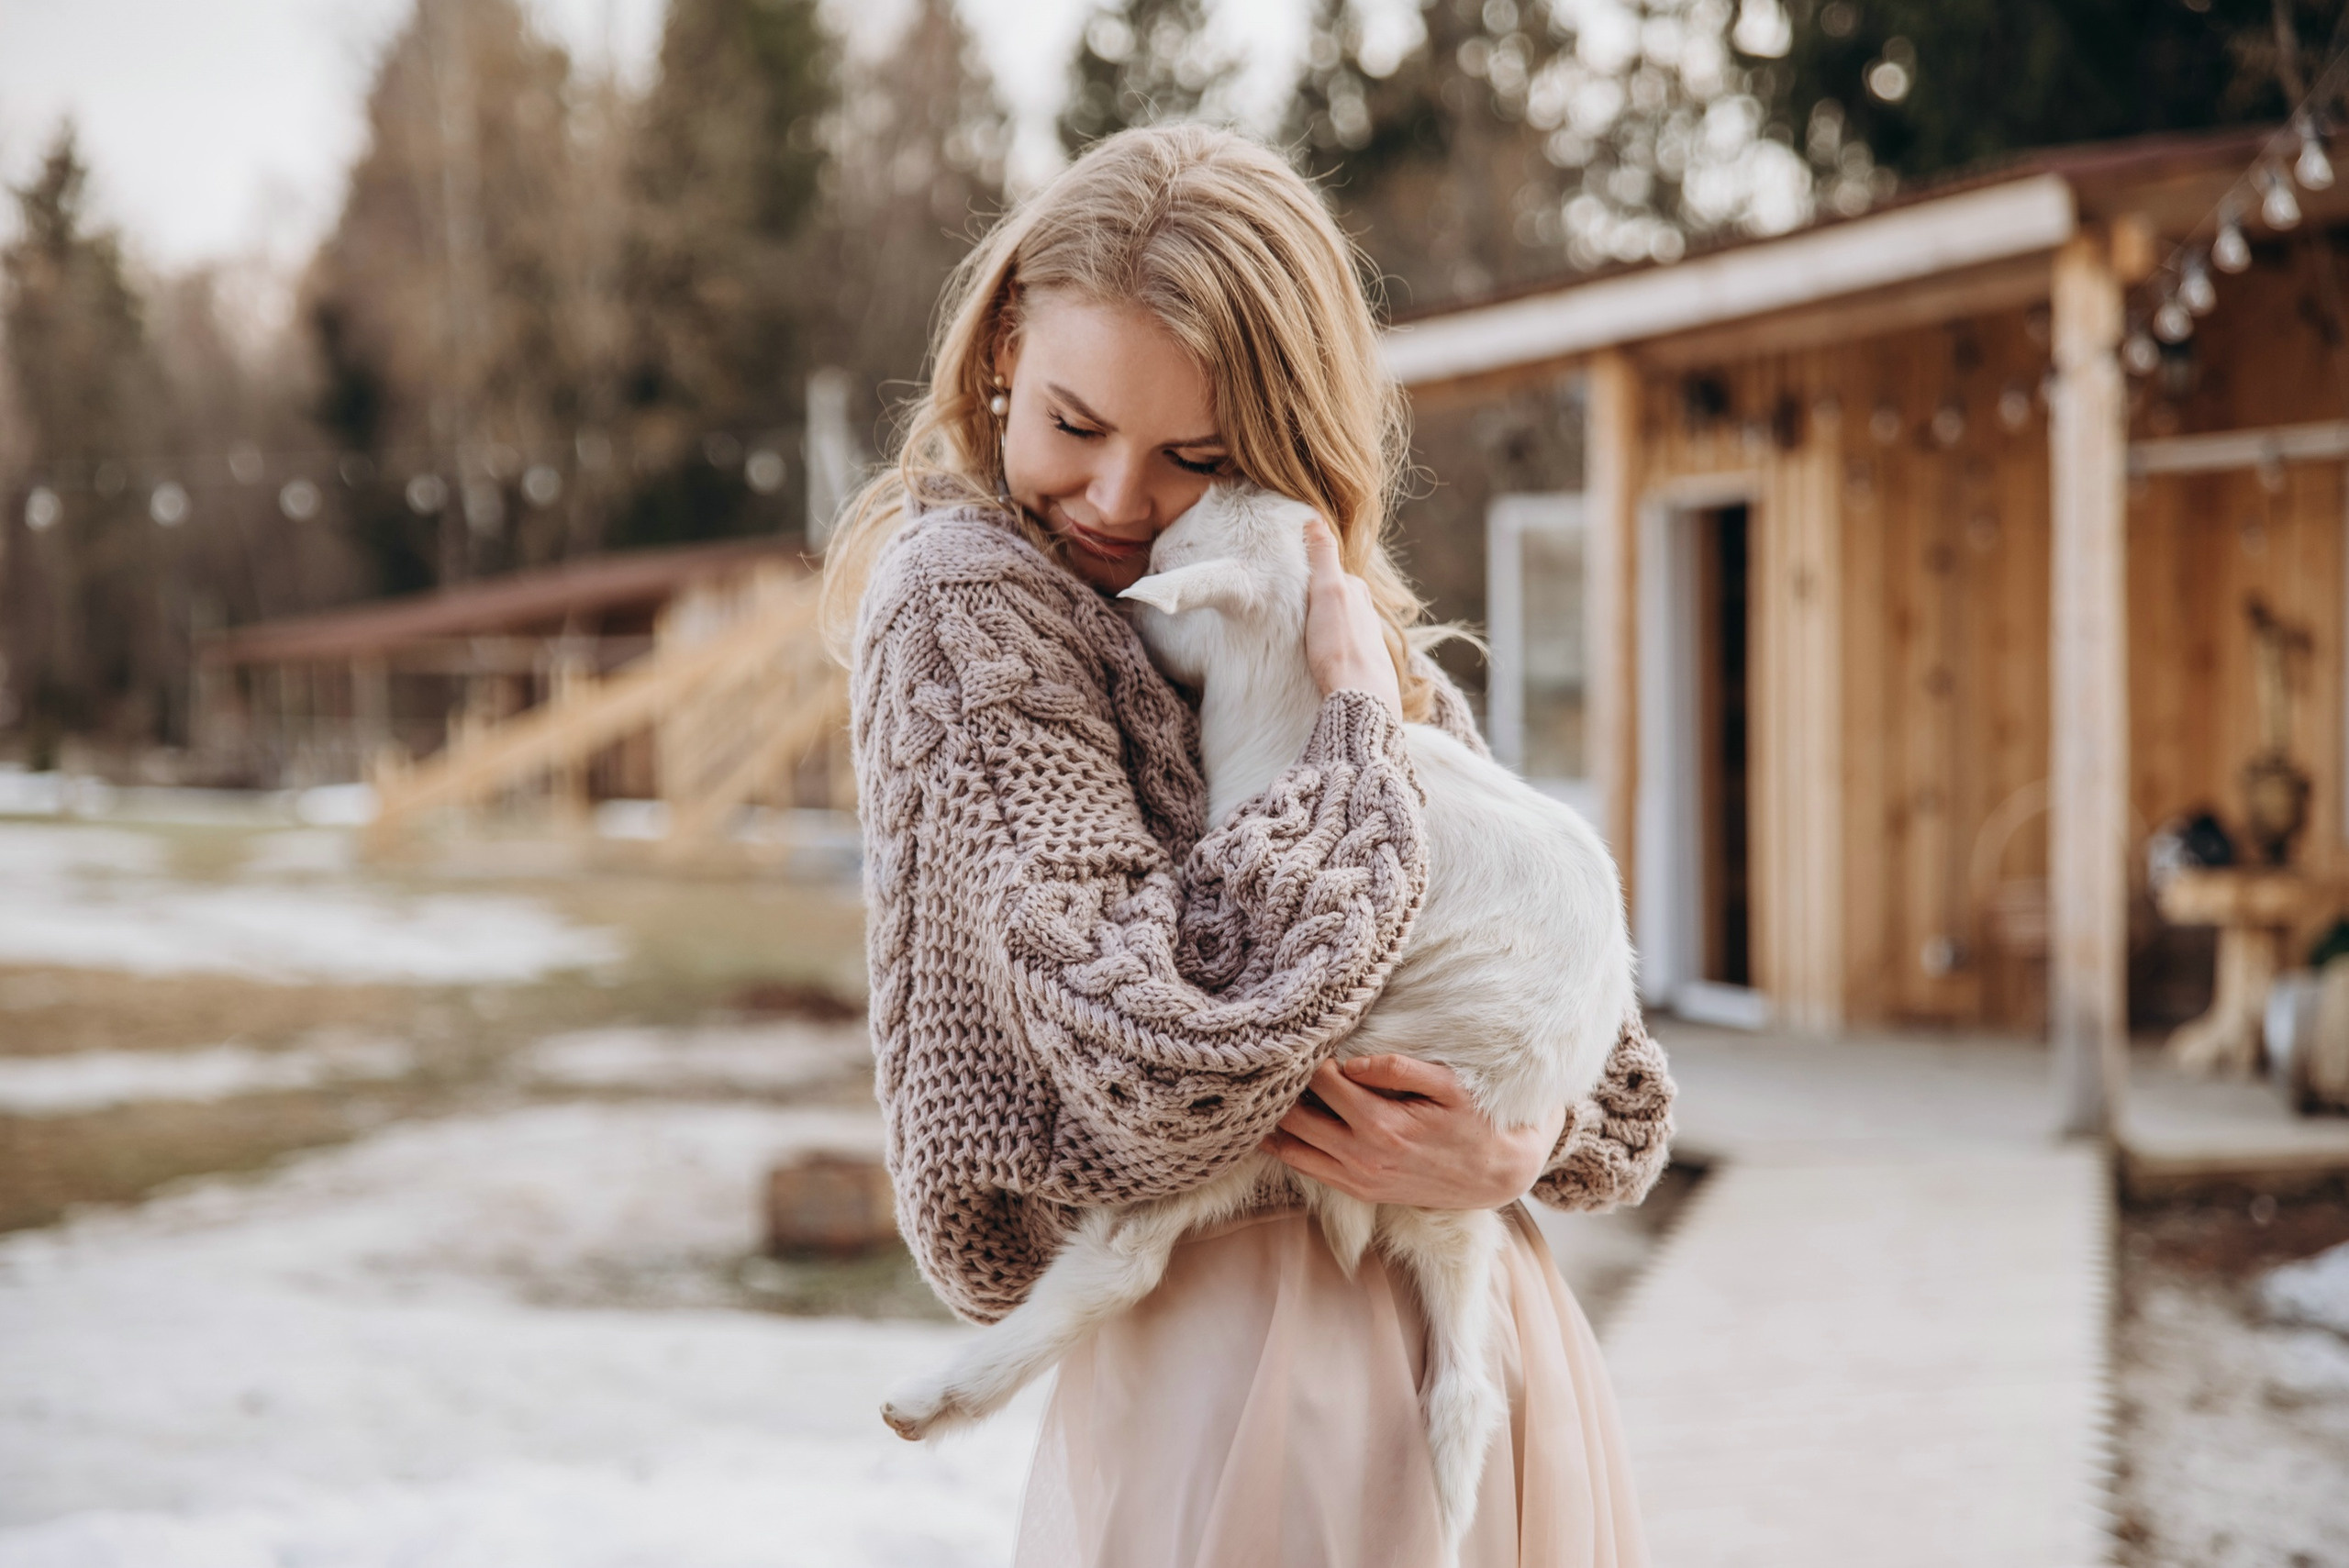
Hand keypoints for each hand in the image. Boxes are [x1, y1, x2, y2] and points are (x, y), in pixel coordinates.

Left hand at [1263, 1055, 1567, 1208]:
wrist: (1496, 1175)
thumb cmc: (1475, 1122)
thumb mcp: (1449, 1087)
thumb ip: (1399, 1069)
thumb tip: (1351, 1061)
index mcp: (1382, 1125)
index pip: (1322, 1082)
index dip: (1304, 1056)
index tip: (1293, 1033)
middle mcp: (1361, 1156)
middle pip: (1296, 1116)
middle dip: (1278, 1087)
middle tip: (1266, 1058)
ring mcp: (1357, 1177)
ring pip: (1292, 1147)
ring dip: (1272, 1120)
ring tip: (1258, 1089)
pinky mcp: (1358, 1189)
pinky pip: (1305, 1169)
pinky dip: (1283, 1146)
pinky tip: (1270, 1125)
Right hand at [1302, 514, 1402, 720]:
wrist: (1361, 696)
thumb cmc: (1339, 645)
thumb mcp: (1327, 592)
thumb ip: (1323, 556)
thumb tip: (1315, 517)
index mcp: (1356, 591)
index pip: (1329, 573)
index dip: (1307, 575)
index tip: (1286, 578)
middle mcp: (1367, 611)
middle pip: (1336, 598)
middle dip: (1318, 600)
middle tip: (1290, 609)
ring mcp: (1368, 638)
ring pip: (1341, 623)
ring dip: (1325, 626)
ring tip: (1304, 635)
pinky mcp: (1365, 663)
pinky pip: (1344, 646)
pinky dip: (1332, 646)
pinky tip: (1322, 658)